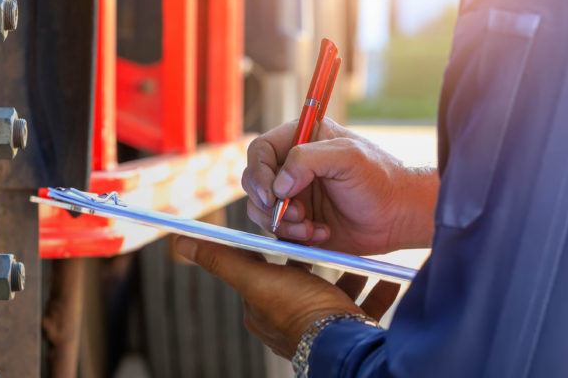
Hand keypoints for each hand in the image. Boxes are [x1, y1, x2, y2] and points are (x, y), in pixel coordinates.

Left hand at [174, 236, 400, 358]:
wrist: (343, 344)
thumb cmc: (297, 310)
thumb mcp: (255, 278)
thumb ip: (221, 259)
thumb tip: (180, 241)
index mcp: (262, 308)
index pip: (265, 267)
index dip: (278, 244)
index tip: (292, 223)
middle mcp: (288, 320)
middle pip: (303, 278)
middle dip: (318, 256)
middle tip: (330, 234)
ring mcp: (320, 327)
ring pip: (335, 292)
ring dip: (350, 273)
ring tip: (362, 255)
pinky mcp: (348, 331)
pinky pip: (363, 308)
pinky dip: (375, 291)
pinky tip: (387, 277)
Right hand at [242, 119, 437, 254]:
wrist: (398, 217)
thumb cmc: (380, 180)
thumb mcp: (348, 157)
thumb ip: (308, 159)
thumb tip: (278, 184)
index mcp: (302, 139)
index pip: (260, 151)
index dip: (259, 173)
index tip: (273, 195)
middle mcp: (292, 166)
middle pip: (253, 182)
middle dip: (269, 203)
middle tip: (298, 213)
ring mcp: (293, 195)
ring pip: (261, 210)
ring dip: (282, 224)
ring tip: (311, 227)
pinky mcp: (297, 221)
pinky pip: (277, 231)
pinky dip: (294, 237)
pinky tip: (322, 234)